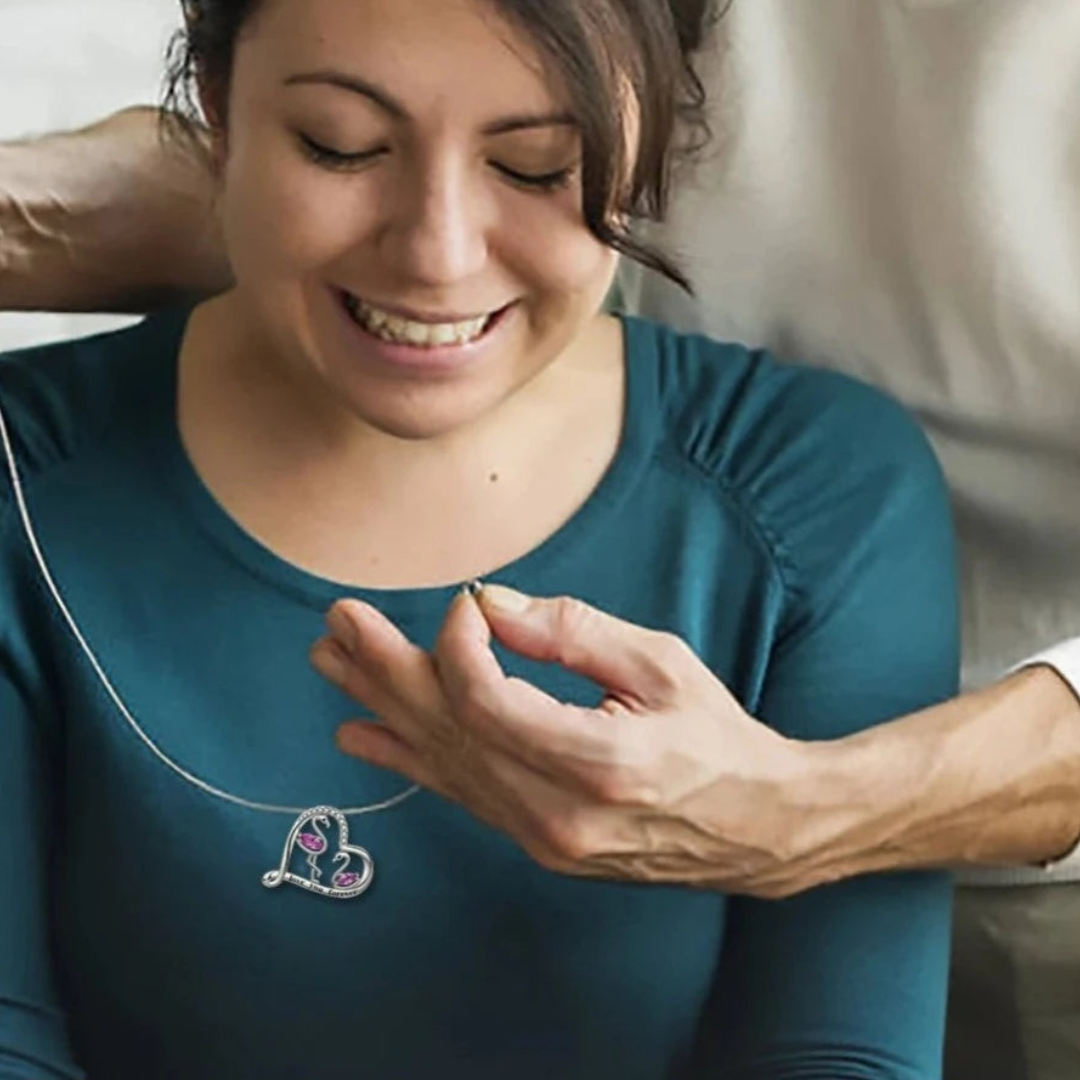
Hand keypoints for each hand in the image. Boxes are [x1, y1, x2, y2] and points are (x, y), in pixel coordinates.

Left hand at [310, 586, 817, 897]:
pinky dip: (407, 759)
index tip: (468, 604)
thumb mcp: (661, 665)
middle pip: (447, 732)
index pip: (486, 699)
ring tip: (331, 663)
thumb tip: (492, 606)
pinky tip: (360, 734)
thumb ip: (572, 633)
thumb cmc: (717, 738)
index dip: (458, 643)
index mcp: (597, 761)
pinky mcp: (536, 843)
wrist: (756, 828)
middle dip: (386, 669)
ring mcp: (541, 837)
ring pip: (442, 764)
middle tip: (339, 622)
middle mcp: (557, 812)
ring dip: (383, 708)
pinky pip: (460, 793)